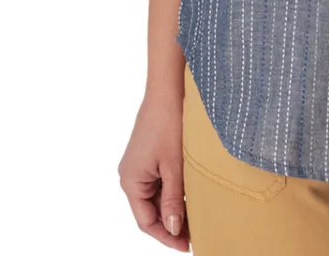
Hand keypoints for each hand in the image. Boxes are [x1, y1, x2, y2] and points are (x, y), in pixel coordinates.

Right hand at [118, 91, 190, 250]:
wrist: (168, 88)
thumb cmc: (169, 123)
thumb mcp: (174, 166)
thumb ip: (174, 200)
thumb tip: (173, 229)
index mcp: (130, 181)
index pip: (146, 221)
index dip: (166, 236)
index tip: (187, 245)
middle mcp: (130, 175)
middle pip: (151, 210)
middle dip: (173, 222)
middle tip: (197, 233)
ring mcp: (139, 164)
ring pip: (157, 195)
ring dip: (174, 206)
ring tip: (198, 216)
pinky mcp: (148, 154)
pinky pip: (159, 180)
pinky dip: (174, 189)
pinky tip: (191, 193)